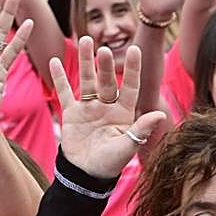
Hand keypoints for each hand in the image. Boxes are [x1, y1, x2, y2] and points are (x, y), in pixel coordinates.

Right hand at [49, 43, 165, 178]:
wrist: (86, 174)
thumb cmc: (110, 163)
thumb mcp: (127, 147)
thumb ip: (141, 130)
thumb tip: (161, 115)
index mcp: (124, 112)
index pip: (130, 86)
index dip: (132, 69)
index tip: (135, 49)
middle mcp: (108, 105)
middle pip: (106, 80)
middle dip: (105, 65)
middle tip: (104, 49)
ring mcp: (89, 107)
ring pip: (87, 80)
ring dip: (86, 61)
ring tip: (84, 40)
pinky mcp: (72, 113)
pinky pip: (65, 92)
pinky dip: (59, 78)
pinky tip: (54, 61)